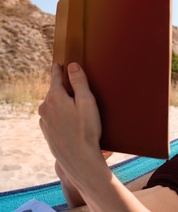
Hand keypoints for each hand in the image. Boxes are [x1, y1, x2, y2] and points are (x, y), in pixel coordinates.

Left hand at [39, 63, 103, 179]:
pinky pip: (54, 118)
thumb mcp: (87, 102)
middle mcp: (45, 108)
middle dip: (64, 89)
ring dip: (63, 104)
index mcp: (54, 97)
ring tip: (77, 109)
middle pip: (55, 92)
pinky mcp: (48, 133)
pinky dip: (62, 116)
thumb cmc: (86, 130)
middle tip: (76, 88)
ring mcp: (44, 122)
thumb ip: (79, 82)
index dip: (59, 69)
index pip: (55, 77)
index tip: (58, 64)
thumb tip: (72, 66)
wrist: (79, 159)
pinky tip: (73, 123)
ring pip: (54, 106)